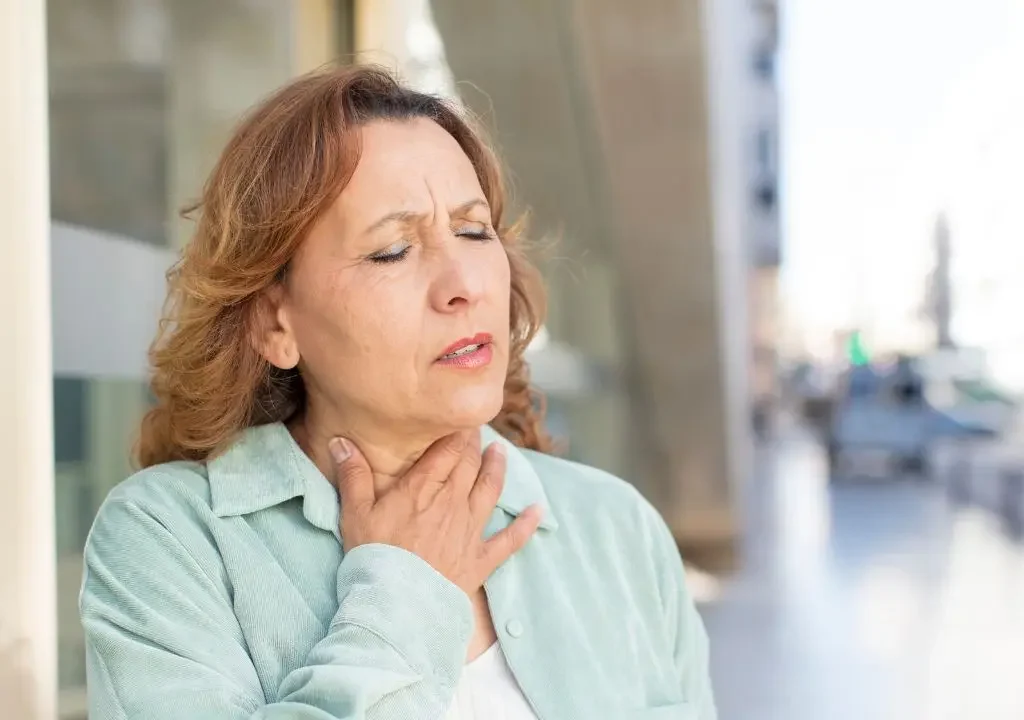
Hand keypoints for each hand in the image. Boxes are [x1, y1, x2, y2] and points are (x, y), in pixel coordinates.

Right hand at [329, 431, 541, 595]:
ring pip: (491, 489)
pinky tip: (538, 511)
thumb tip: (340, 441)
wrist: (396, 606)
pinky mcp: (481, 559)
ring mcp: (470, 530)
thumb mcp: (354, 513)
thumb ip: (352, 475)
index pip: (448, 448)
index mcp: (423, 489)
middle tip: (476, 428)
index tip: (460, 416)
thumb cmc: (373, 559)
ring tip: (500, 451)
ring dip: (497, 468)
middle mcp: (453, 502)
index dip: (457, 430)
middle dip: (474, 443)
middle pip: (470, 463)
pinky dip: (526, 524)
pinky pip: (511, 539)